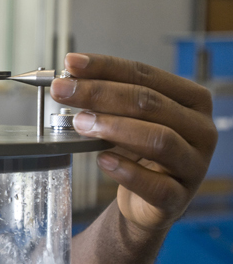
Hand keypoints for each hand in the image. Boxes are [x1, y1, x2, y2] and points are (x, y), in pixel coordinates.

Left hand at [51, 53, 217, 230]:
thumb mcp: (127, 118)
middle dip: (99, 93)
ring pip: (159, 139)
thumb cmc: (139, 150)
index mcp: (190, 99)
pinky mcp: (180, 197)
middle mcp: (200, 128)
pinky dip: (126, 171)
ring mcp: (194, 164)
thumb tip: (70, 79)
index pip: (145, 74)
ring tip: (80, 123)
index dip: (105, 67)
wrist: (149, 199)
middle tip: (64, 92)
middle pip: (149, 103)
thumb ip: (107, 98)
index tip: (70, 64)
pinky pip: (156, 185)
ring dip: (114, 128)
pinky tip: (103, 160)